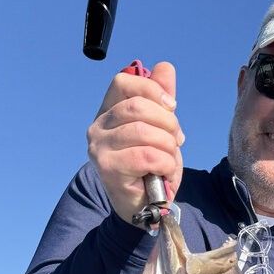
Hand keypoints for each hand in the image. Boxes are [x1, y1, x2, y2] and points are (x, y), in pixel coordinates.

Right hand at [87, 61, 184, 225]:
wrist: (146, 205)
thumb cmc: (151, 166)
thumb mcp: (161, 128)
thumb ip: (161, 99)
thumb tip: (164, 67)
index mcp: (108, 111)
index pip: (124, 81)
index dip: (152, 90)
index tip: (171, 107)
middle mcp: (98, 127)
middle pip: (137, 106)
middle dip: (168, 123)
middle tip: (175, 141)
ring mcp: (100, 147)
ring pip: (144, 131)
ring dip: (168, 147)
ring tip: (168, 160)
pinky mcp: (108, 168)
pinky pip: (147, 155)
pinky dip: (165, 163)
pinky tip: (164, 172)